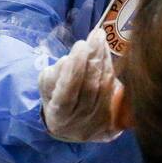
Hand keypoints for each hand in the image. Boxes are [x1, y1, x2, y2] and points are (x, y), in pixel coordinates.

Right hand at [38, 28, 120, 143]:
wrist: (71, 128)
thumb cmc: (55, 99)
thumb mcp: (46, 87)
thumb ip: (53, 74)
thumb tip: (68, 61)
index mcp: (59, 115)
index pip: (68, 89)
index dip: (75, 66)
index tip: (81, 44)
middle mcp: (80, 122)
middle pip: (90, 86)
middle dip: (94, 57)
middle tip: (97, 34)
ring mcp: (98, 124)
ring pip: (105, 87)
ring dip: (105, 60)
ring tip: (101, 40)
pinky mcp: (112, 122)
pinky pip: (115, 91)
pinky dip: (112, 71)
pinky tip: (108, 55)